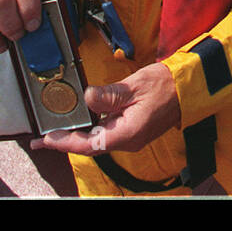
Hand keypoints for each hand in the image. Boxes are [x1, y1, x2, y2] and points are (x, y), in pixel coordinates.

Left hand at [40, 63, 180, 155]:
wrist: (188, 87)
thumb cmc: (165, 85)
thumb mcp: (134, 86)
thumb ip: (108, 95)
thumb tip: (87, 97)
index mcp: (127, 133)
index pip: (89, 144)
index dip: (65, 142)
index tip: (46, 140)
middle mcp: (128, 140)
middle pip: (90, 145)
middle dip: (66, 141)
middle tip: (43, 139)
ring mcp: (132, 136)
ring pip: (98, 140)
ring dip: (78, 136)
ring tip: (56, 131)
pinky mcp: (134, 129)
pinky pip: (108, 132)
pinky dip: (92, 129)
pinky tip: (81, 121)